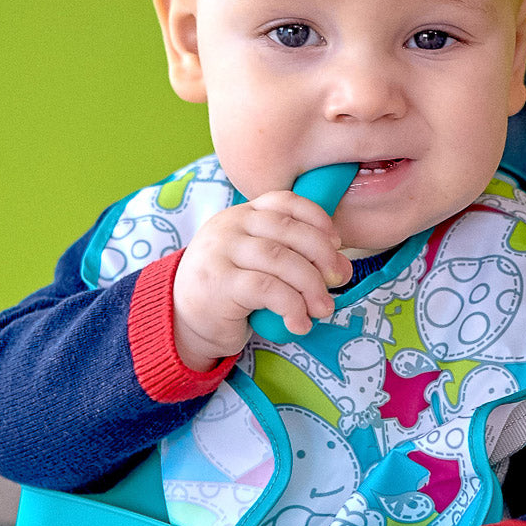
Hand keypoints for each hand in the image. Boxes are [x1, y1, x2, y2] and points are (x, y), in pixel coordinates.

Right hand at [172, 191, 351, 369]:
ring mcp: (221, 253)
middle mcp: (230, 226)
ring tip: (323, 308)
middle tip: (339, 280)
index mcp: (243, 215)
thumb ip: (291, 255)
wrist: (184, 321)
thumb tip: (341, 267)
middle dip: (323, 256)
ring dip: (311, 286)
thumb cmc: (231, 291)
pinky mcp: (219, 284)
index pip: (285, 202)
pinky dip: (292, 307)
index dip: (317, 218)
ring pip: (281, 260)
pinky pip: (268, 290)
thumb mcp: (258, 263)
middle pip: (289, 230)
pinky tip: (299, 323)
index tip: (336, 243)